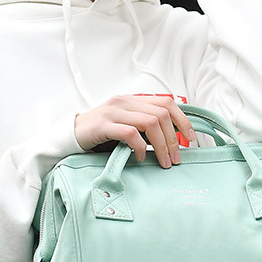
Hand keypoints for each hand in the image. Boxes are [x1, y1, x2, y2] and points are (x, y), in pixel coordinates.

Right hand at [74, 96, 195, 168]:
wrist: (71, 135)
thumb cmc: (101, 134)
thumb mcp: (126, 125)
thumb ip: (145, 126)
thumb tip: (172, 139)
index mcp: (133, 99)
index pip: (166, 103)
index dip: (183, 120)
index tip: (191, 138)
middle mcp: (125, 101)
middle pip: (161, 114)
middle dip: (174, 138)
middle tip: (176, 158)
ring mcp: (113, 112)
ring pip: (150, 123)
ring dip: (162, 145)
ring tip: (164, 161)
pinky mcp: (103, 125)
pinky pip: (131, 134)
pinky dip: (140, 148)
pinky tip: (140, 158)